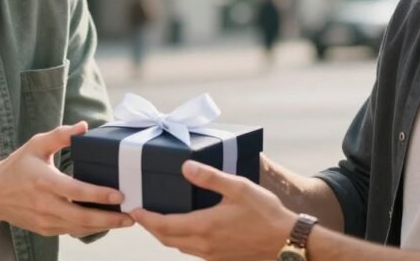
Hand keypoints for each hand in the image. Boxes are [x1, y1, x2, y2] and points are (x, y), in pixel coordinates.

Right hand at [0, 121, 132, 236]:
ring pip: (79, 228)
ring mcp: (45, 220)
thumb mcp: (36, 145)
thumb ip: (60, 135)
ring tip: (124, 221)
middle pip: (82, 217)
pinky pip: (72, 231)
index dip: (99, 194)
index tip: (119, 195)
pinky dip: (89, 229)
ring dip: (103, 226)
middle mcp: (45, 205)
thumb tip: (83, 126)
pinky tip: (104, 223)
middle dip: (109, 219)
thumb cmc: (17, 167)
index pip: (76, 191)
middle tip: (130, 216)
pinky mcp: (45, 229)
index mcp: (45, 182)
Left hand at [131, 160, 296, 260]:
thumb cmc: (265, 213)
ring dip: (165, 235)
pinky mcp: (220, 259)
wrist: (286, 241)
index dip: (145, 219)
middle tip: (140, 214)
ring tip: (158, 220)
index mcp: (204, 226)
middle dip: (150, 227)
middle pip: (166, 239)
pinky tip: (185, 230)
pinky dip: (181, 241)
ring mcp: (212, 255)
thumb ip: (210, 177)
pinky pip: (192, 251)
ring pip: (179, 247)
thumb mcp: (239, 188)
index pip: (163, 225)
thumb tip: (185, 167)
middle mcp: (204, 245)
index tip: (133, 210)